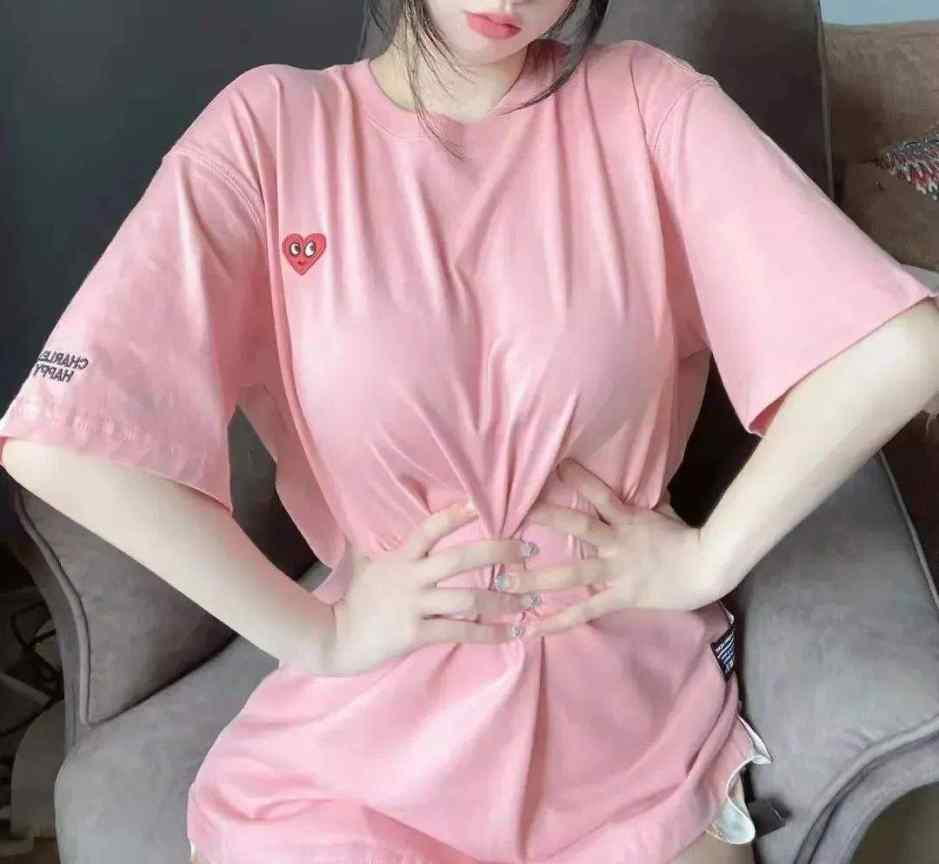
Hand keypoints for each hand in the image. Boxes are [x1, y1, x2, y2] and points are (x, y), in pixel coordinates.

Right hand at [323, 501, 536, 675]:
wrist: (334, 638)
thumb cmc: (357, 599)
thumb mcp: (367, 563)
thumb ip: (383, 543)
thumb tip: (381, 515)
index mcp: (401, 557)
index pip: (429, 528)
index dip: (454, 514)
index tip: (480, 503)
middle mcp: (410, 577)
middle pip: (461, 559)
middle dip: (499, 552)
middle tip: (530, 549)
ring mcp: (413, 606)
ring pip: (468, 598)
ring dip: (504, 600)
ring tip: (531, 599)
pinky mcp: (415, 634)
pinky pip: (460, 632)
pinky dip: (489, 633)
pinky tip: (511, 633)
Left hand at [505, 459, 727, 637]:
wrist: (709, 567)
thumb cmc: (687, 539)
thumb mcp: (665, 513)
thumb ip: (646, 501)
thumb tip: (643, 480)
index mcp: (628, 518)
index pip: (600, 493)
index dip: (579, 479)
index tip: (556, 466)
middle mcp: (618, 542)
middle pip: (579, 524)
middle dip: (547, 518)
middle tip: (512, 516)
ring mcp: (619, 570)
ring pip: (573, 572)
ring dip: (537, 578)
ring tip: (505, 581)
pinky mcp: (622, 596)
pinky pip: (586, 610)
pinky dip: (559, 620)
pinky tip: (534, 628)